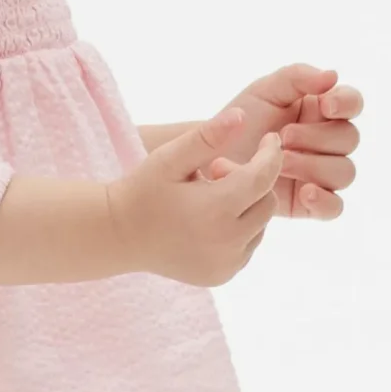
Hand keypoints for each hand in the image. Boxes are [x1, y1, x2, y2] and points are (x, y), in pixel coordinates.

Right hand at [107, 110, 283, 285]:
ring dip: (247, 206)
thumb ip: (206, 136)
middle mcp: (226, 243)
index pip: (263, 177)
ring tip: (210, 196)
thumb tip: (242, 116)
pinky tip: (211, 219)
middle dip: (252, 182)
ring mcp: (225, 264)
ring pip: (261, 225)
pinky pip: (248, 245)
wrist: (119, 236)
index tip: (269, 138)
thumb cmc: (143, 190)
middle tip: (216, 172)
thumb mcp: (170, 157)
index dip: (271, 154)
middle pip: (267, 202)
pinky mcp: (222, 275)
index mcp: (215, 210)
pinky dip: (240, 229)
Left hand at [220, 64, 362, 218]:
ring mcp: (319, 173)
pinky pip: (335, 207)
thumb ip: (296, 77)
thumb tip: (333, 76)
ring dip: (314, 165)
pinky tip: (304, 192)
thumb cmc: (237, 122)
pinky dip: (324, 201)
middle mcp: (326, 142)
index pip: (352, 103)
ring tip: (280, 164)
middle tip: (283, 137)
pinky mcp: (308, 202)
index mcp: (320, 111)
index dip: (346, 103)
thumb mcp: (262, 92)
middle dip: (317, 137)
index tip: (326, 106)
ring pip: (344, 172)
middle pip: (348, 139)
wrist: (209, 160)